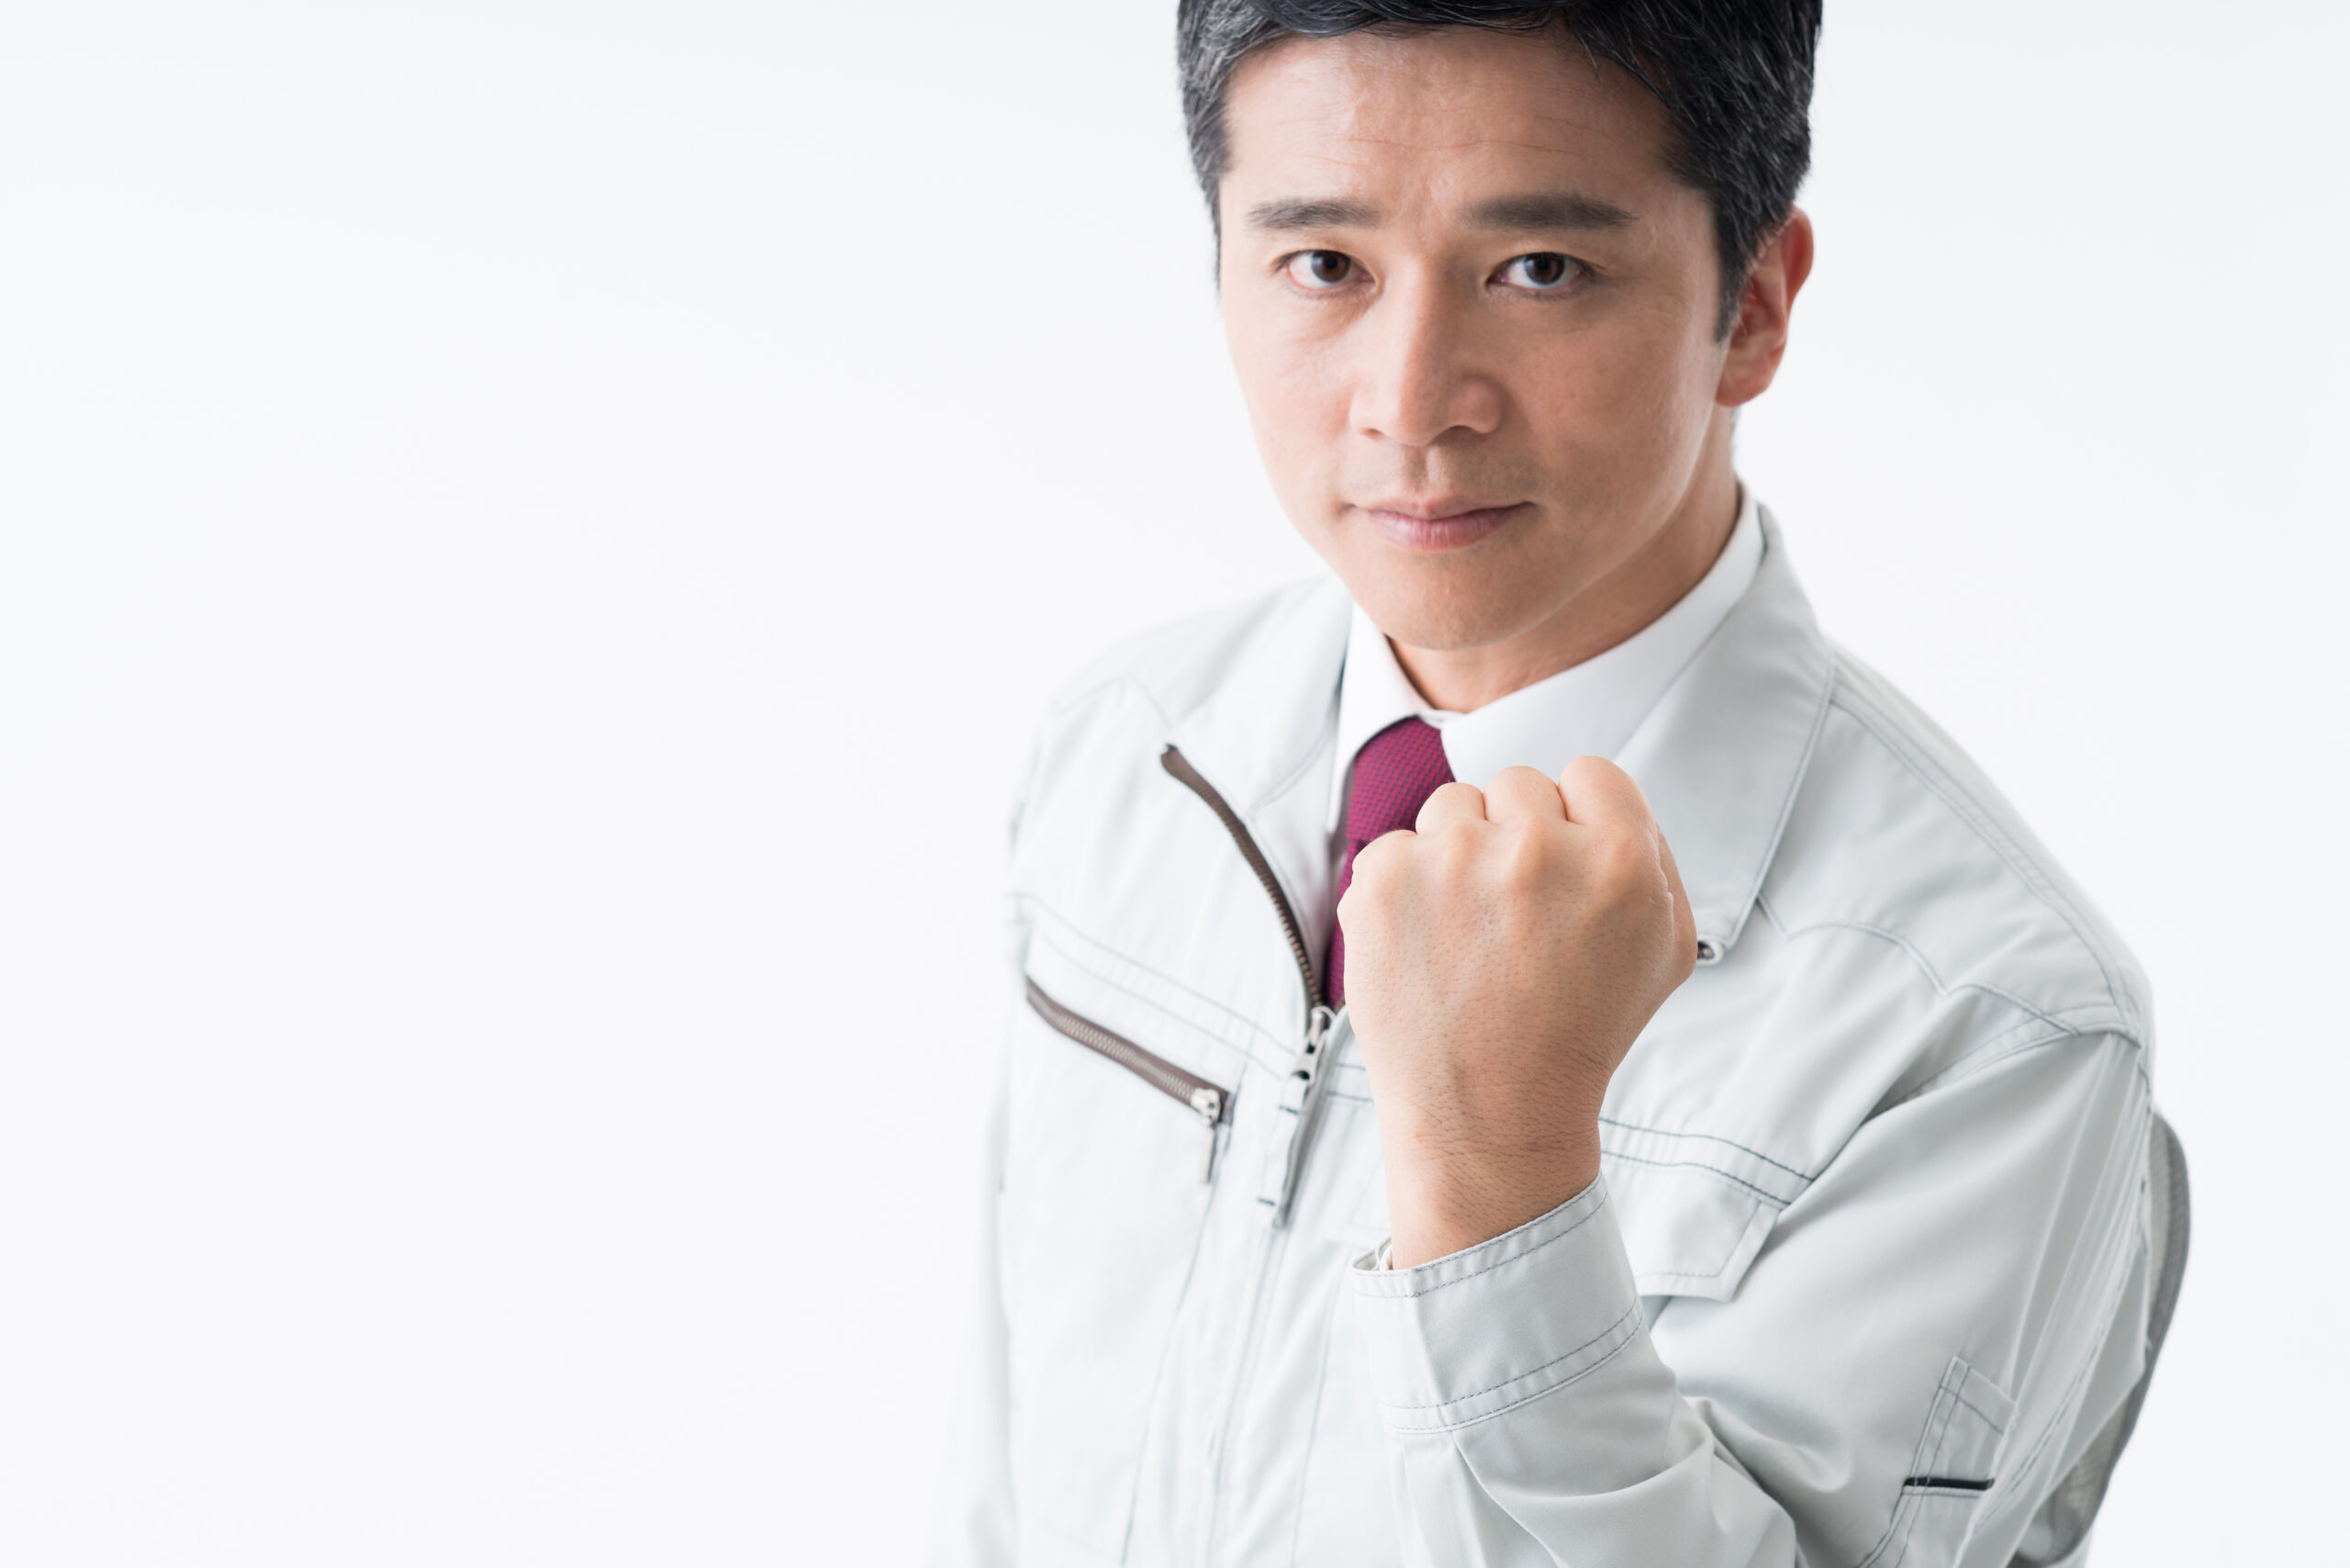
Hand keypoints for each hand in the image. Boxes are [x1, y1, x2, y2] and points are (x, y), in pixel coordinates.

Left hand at [1338, 759, 1696, 1268]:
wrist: (1489, 1119)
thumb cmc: (1577, 1037)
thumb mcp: (1664, 952)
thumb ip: (1652, 859)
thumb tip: (1605, 802)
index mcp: (1619, 858)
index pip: (1592, 776)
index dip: (1578, 824)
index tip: (1563, 874)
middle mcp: (1537, 849)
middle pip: (1518, 787)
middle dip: (1516, 839)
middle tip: (1515, 919)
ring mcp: (1453, 861)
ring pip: (1453, 808)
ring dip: (1458, 857)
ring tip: (1470, 937)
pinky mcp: (1384, 881)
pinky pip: (1396, 846)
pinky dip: (1405, 891)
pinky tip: (1427, 947)